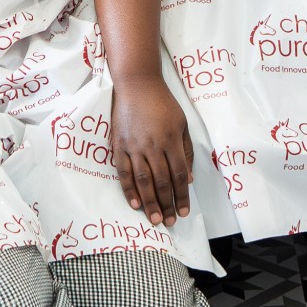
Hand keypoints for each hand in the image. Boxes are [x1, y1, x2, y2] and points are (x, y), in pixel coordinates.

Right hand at [109, 77, 193, 226]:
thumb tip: (187, 179)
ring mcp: (134, 146)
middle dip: (167, 205)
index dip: (182, 196)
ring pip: (143, 181)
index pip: (179, 175)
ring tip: (155, 219)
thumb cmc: (163, 103)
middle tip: (170, 222)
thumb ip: (186, 151)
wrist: (137, 84)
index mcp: (171, 140)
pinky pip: (123, 172)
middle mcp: (153, 146)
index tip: (185, 211)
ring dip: (150, 202)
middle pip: (162, 182)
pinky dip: (128, 189)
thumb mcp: (182, 123)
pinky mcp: (119, 145)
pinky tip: (135, 204)